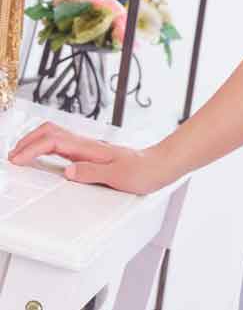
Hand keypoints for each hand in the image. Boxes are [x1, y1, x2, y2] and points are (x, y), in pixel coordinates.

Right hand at [6, 120, 168, 194]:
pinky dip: (47, 148)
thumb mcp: (118, 176)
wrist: (160, 166)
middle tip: (12, 155)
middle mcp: (87, 145)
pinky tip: (45, 158)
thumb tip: (67, 171)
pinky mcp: (92, 154)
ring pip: (55, 136)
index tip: (17, 159)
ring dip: (35, 142)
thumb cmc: (143, 171)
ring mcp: (88, 148)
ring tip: (21, 154)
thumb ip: (92, 173)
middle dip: (27, 141)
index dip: (31, 149)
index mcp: (89, 148)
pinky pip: (63, 146)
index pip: (53, 141)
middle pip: (49, 132)